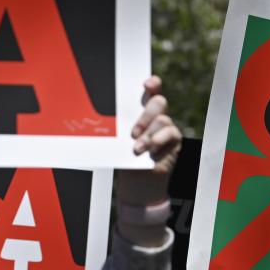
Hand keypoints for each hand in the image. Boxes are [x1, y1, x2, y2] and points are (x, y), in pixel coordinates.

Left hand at [116, 76, 181, 245]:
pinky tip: (150, 151)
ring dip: (148, 135)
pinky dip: (159, 141)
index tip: (146, 84)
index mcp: (141, 112)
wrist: (138, 185)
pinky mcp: (174, 141)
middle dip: (146, 115)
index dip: (152, 84)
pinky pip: (171, 133)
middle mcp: (156, 117)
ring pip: (163, 119)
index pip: (151, 91)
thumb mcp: (118, 141)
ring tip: (137, 148)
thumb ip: (116, 127)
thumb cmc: (125, 160)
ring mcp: (166, 128)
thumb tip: (95, 117)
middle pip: (158, 102)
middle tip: (132, 132)